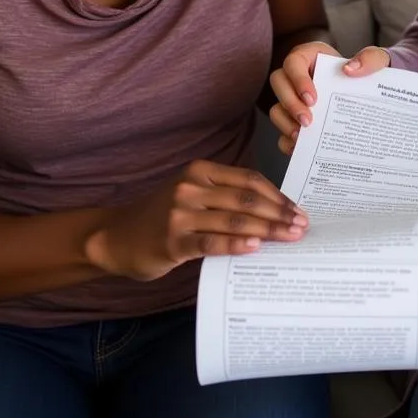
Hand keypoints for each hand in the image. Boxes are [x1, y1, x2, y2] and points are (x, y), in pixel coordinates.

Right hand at [84, 160, 307, 280]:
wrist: (116, 237)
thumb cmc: (163, 216)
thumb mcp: (192, 195)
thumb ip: (225, 197)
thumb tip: (273, 212)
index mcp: (201, 170)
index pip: (250, 180)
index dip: (278, 196)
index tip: (298, 210)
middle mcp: (191, 187)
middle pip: (247, 199)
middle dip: (279, 214)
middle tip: (302, 226)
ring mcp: (180, 213)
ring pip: (234, 220)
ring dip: (267, 230)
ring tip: (289, 238)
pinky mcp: (173, 241)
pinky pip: (211, 242)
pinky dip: (236, 243)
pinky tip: (255, 247)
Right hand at [268, 41, 390, 154]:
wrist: (374, 96)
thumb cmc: (371, 74)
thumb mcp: (378, 61)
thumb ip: (371, 59)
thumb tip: (350, 69)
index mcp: (312, 55)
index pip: (294, 62)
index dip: (298, 80)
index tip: (312, 98)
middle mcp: (298, 75)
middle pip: (278, 83)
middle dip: (290, 104)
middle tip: (308, 121)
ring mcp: (295, 98)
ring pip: (276, 108)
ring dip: (286, 123)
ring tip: (302, 137)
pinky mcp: (296, 120)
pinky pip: (282, 131)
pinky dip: (287, 141)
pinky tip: (300, 147)